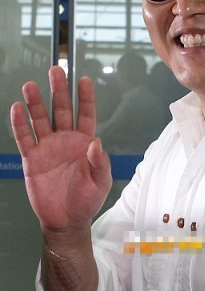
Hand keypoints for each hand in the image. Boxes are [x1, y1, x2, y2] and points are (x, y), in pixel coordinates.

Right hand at [10, 66, 111, 231]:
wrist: (66, 220)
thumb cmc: (87, 200)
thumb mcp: (100, 182)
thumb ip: (100, 162)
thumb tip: (96, 142)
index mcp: (84, 143)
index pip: (86, 114)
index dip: (86, 98)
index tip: (84, 80)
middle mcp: (65, 140)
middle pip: (61, 110)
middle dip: (58, 91)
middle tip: (56, 70)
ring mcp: (47, 148)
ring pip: (40, 120)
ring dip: (35, 103)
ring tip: (30, 85)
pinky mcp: (32, 159)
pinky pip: (24, 138)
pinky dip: (20, 124)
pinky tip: (16, 109)